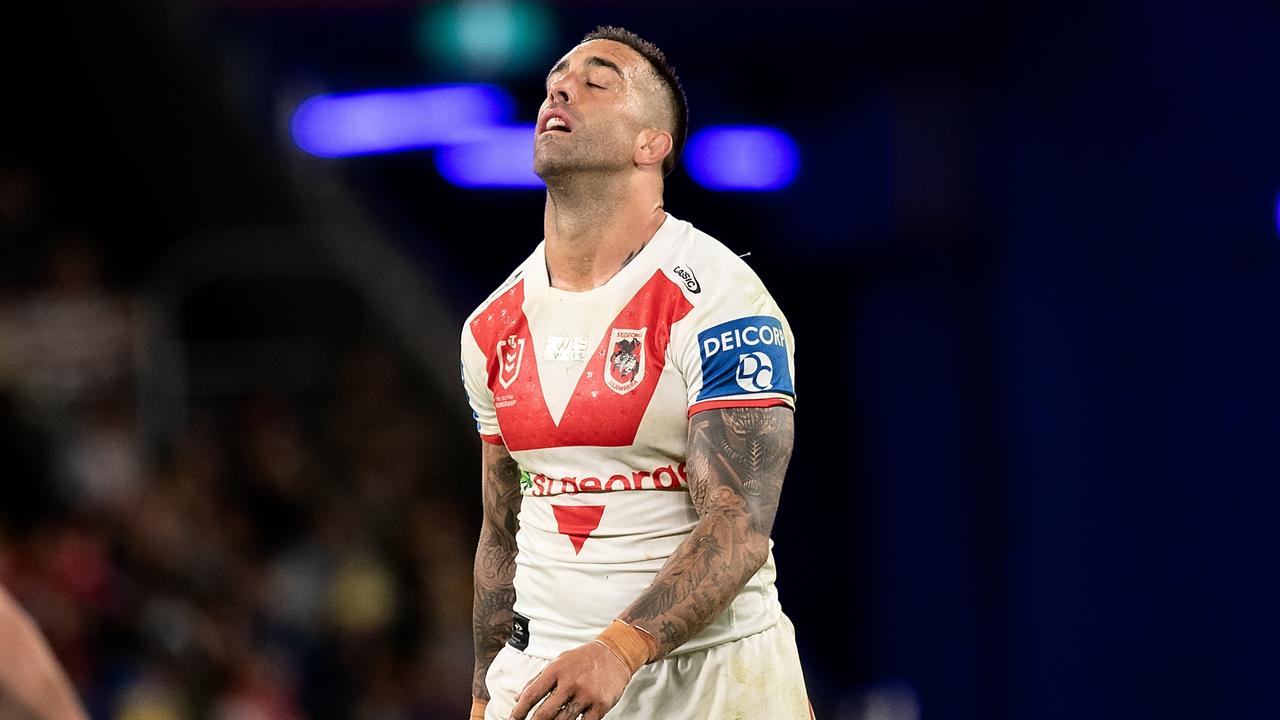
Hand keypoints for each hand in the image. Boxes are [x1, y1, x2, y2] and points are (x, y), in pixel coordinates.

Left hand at [509, 641, 631, 719]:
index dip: (519, 710)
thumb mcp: (558, 662)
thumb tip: (519, 697)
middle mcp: (570, 682)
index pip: (532, 694)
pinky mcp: (601, 704)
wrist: (615, 653)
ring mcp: (586, 694)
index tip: (514, 719)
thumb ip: (538, 679)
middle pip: (545, 713)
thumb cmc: (584, 658)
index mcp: (556, 670)